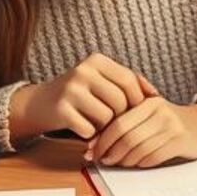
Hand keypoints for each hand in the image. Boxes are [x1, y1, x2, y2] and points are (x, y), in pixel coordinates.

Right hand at [12, 53, 157, 139]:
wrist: (40, 104)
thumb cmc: (80, 94)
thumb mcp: (102, 81)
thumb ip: (128, 83)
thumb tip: (156, 95)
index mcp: (96, 61)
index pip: (128, 80)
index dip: (137, 100)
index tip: (136, 112)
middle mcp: (83, 71)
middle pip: (120, 101)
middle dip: (120, 116)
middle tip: (112, 121)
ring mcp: (71, 90)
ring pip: (107, 118)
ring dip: (105, 127)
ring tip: (95, 123)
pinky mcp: (61, 110)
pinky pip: (89, 130)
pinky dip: (89, 135)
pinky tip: (82, 128)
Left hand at [90, 98, 196, 167]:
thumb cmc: (170, 121)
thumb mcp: (151, 112)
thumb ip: (127, 120)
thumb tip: (94, 141)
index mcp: (148, 102)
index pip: (118, 123)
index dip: (102, 140)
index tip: (92, 150)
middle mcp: (160, 112)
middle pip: (126, 137)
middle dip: (110, 152)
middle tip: (102, 160)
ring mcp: (171, 127)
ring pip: (138, 150)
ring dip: (124, 161)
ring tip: (117, 163)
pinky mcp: (180, 142)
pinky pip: (153, 158)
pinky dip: (140, 164)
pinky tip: (136, 164)